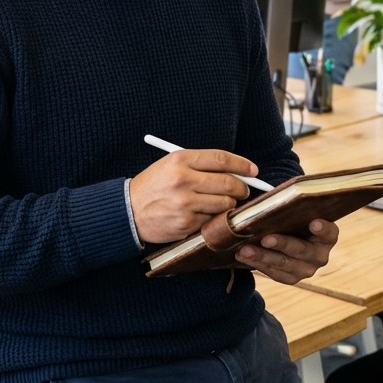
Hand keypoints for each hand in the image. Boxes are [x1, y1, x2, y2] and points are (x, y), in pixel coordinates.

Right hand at [129, 148, 259, 244]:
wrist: (128, 210)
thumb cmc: (154, 185)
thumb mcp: (171, 165)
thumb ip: (201, 165)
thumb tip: (235, 170)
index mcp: (180, 160)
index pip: (221, 159)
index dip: (242, 164)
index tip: (253, 170)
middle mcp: (183, 180)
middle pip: (228, 182)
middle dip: (242, 187)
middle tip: (243, 189)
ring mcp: (185, 203)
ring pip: (224, 203)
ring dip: (227, 204)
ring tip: (218, 202)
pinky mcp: (186, 223)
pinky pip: (212, 220)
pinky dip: (212, 218)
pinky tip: (200, 214)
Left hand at [234, 219, 338, 284]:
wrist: (288, 237)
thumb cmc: (292, 220)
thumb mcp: (295, 213)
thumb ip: (291, 209)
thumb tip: (272, 200)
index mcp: (327, 236)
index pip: (330, 232)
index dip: (323, 229)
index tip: (314, 223)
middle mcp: (320, 255)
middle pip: (302, 250)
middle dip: (282, 244)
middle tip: (266, 238)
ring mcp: (306, 269)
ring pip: (284, 264)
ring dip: (262, 256)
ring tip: (245, 249)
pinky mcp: (291, 278)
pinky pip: (273, 273)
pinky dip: (256, 263)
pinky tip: (242, 255)